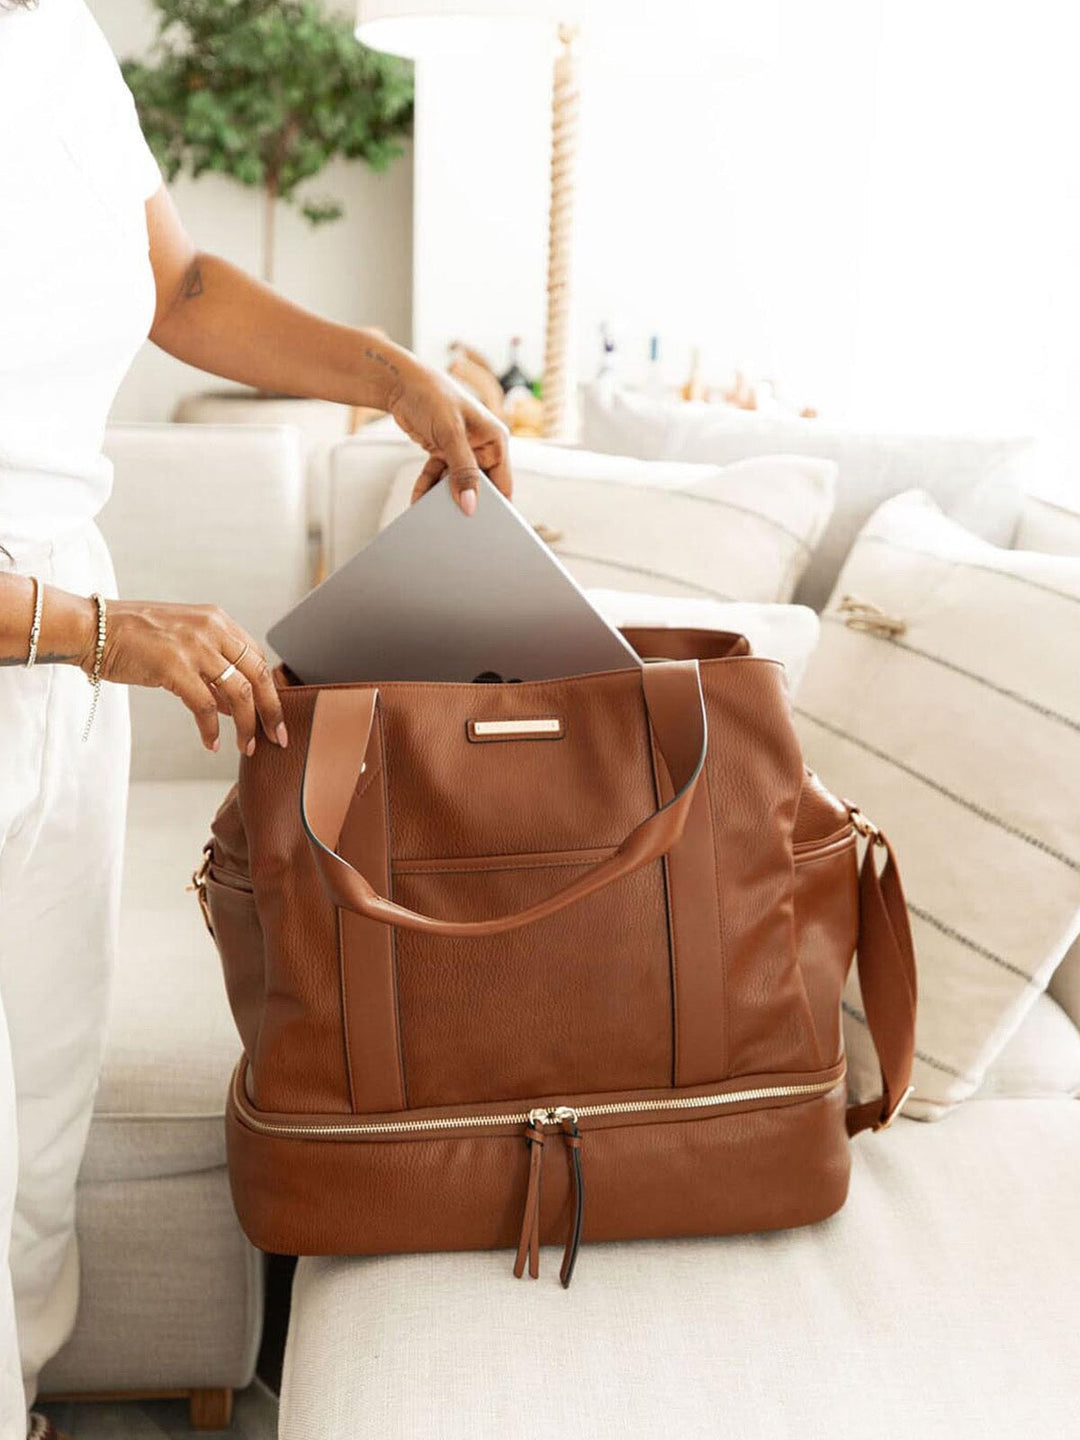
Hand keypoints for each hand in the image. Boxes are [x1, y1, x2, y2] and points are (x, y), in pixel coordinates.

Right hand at [84, 600, 286, 754]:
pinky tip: (212, 743)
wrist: (92, 629)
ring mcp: (194, 647)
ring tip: (245, 747)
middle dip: (272, 710)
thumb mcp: (182, 644)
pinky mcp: (174, 667)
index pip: (257, 658)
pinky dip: (212, 730)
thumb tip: (235, 706)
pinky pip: (206, 707)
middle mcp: (212, 629)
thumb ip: (211, 670)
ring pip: (239, 693)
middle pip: (258, 675)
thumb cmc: (133, 638)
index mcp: (217, 620)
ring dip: (246, 725)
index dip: (270, 689)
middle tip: (277, 737)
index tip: (274, 715)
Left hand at [387, 360, 512, 514]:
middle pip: (479, 486)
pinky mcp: (443, 452)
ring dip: (442, 497)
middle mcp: (483, 446)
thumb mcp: (450, 434)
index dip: (496, 506)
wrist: (400, 382)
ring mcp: (463, 451)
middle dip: (465, 502)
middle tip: (455, 524)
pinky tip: (418, 500)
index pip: (503, 483)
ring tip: (431, 512)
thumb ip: (463, 471)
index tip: (485, 527)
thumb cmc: (432, 396)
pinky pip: (437, 478)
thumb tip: (470, 505)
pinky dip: (427, 487)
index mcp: (496, 440)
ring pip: (455, 484)